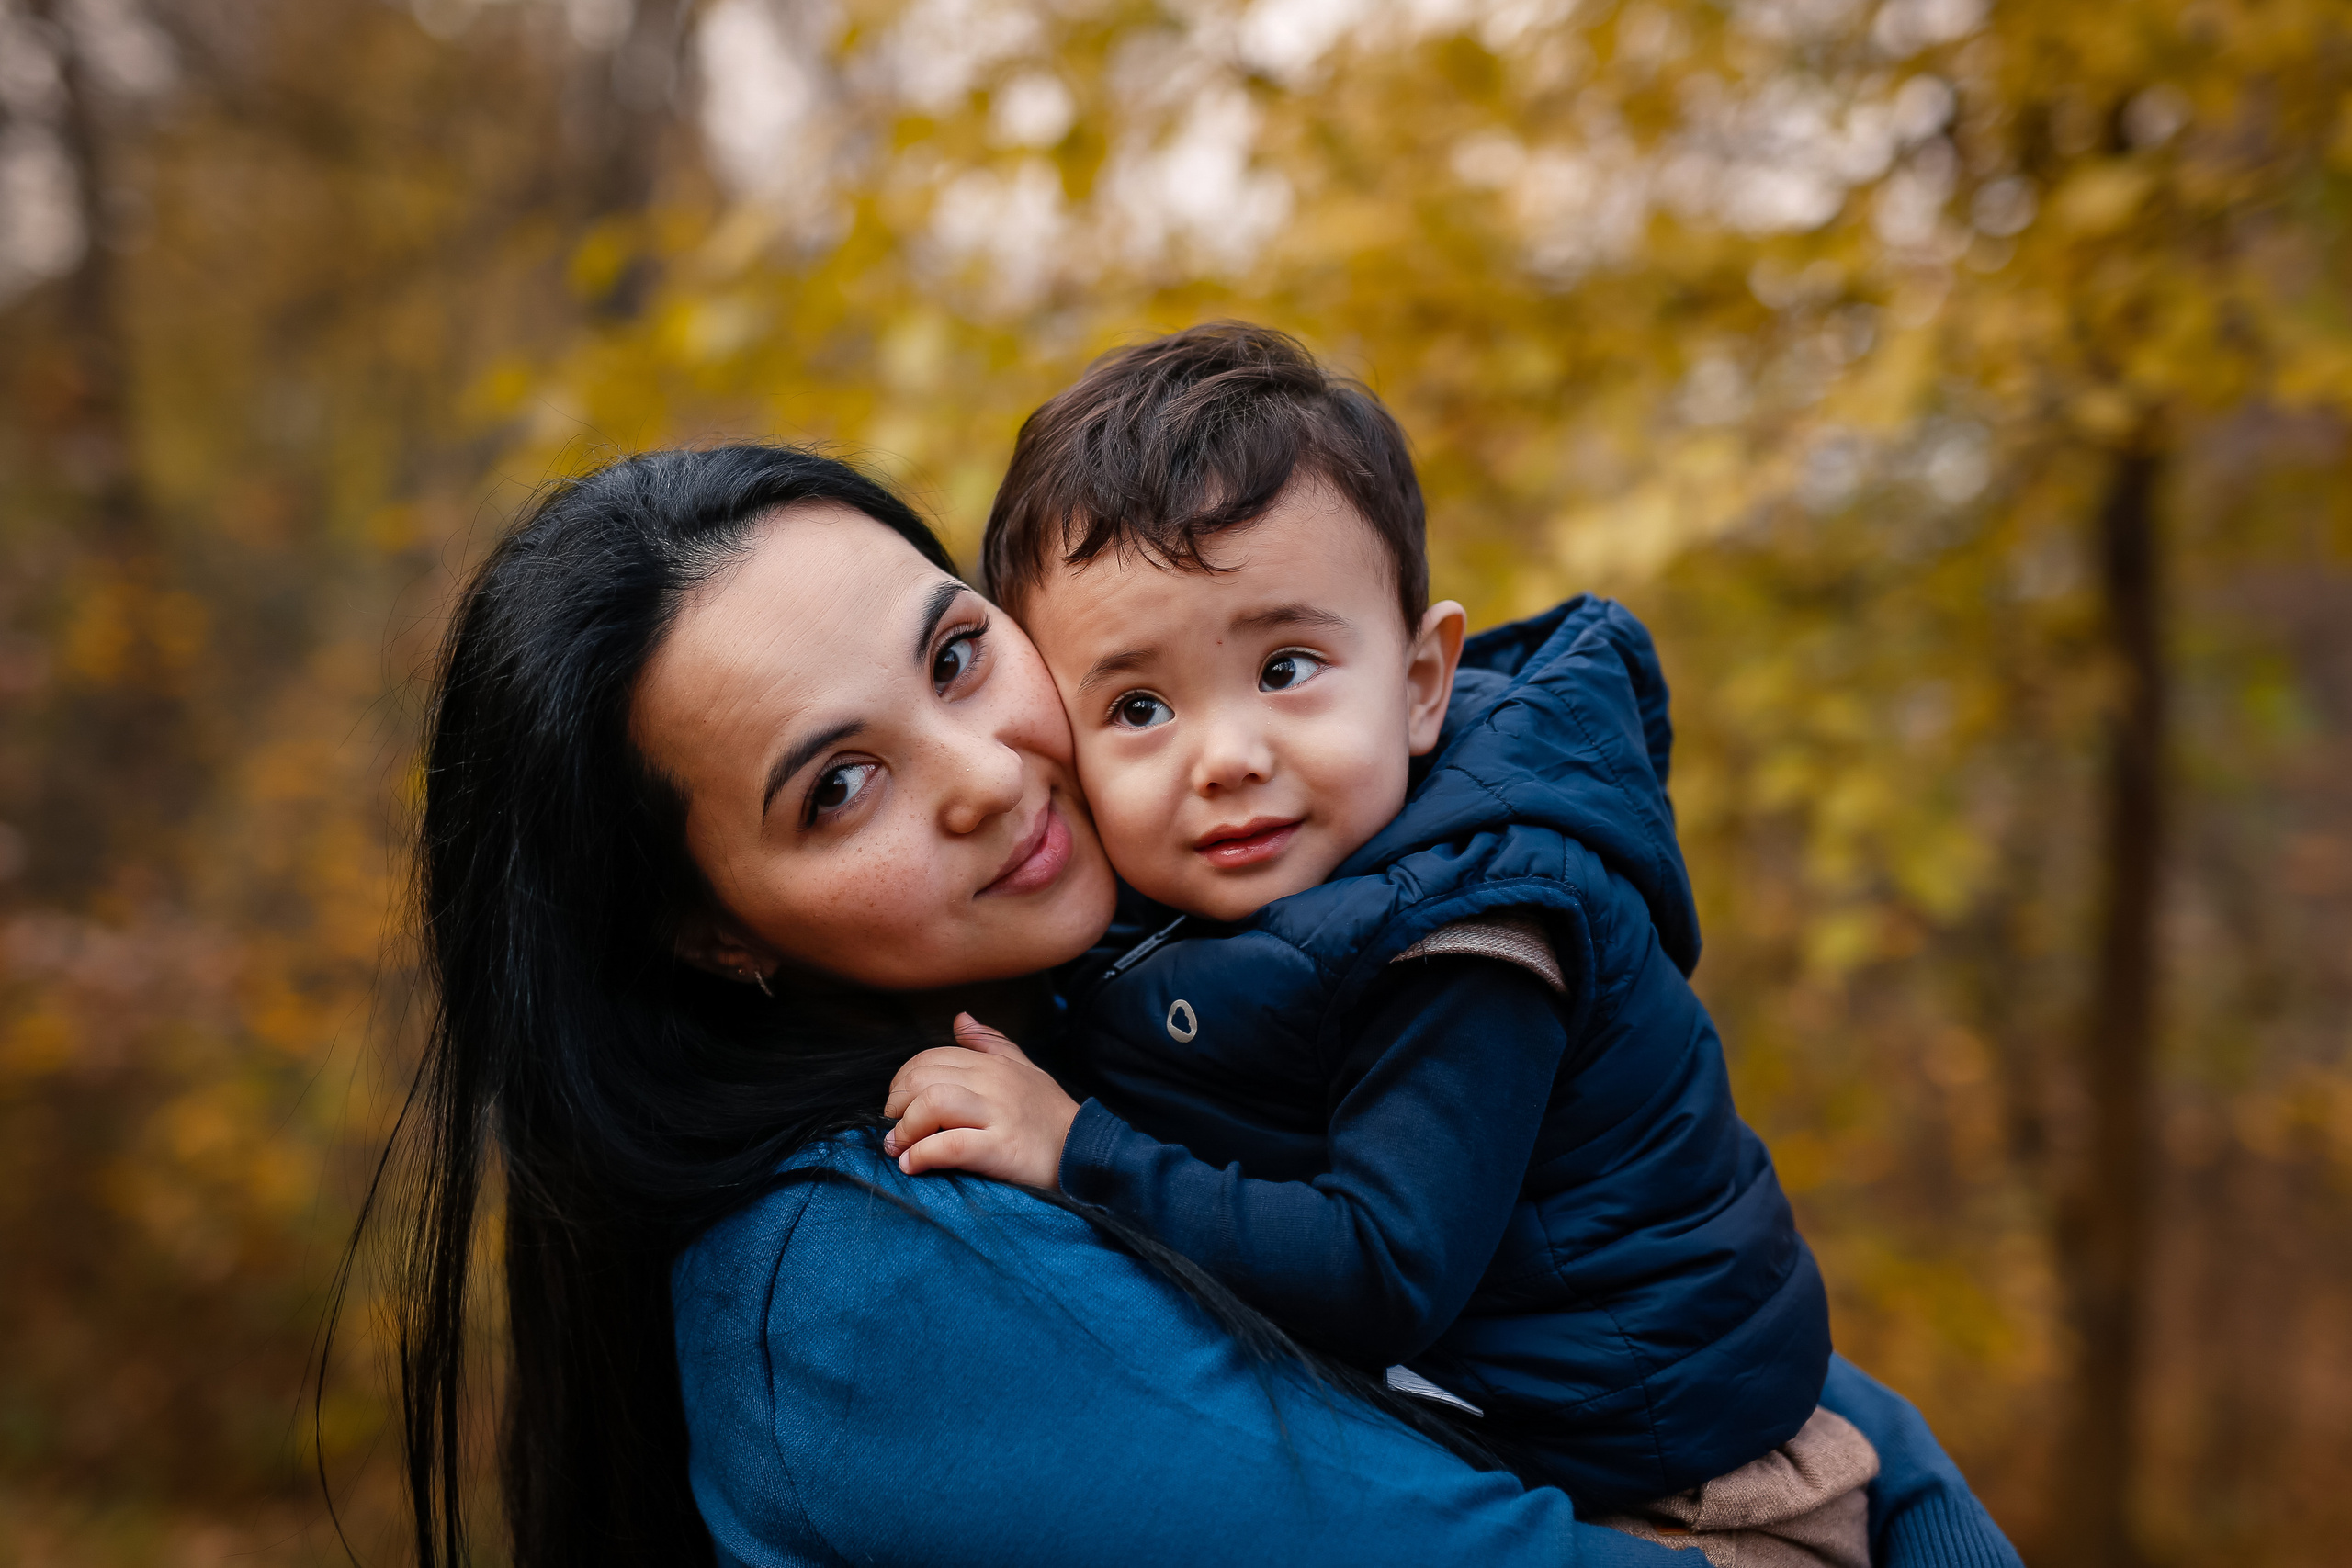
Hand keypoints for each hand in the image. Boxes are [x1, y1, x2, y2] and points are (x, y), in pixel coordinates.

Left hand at [881, 1014, 1080, 1188]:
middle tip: (895, 1130)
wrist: (1086, 1152)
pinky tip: (914, 1165)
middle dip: (897, 1105)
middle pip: (922, 1079)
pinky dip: (923, 1156)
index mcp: (993, 1063)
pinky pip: (950, 1145)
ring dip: (906, 1129)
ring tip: (901, 1149)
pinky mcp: (1001, 1148)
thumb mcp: (1025, 1069)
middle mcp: (993, 1082)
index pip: (929, 1059)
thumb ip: (991, 1042)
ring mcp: (997, 1114)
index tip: (898, 1107)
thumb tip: (960, 1018)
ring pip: (932, 1105)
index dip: (902, 1081)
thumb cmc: (1050, 1115)